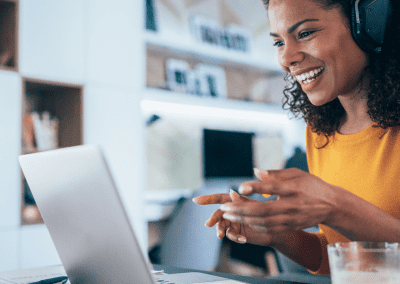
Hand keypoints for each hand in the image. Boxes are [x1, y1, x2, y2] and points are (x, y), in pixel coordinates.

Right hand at [193, 190, 273, 245]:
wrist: (277, 228)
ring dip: (221, 230)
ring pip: (222, 226)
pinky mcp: (237, 232)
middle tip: (208, 224)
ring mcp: (234, 222)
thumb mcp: (256, 205)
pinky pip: (230, 235)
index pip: (219, 198)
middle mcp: (233, 211)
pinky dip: (234, 237)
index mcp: (236, 201)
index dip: (207, 199)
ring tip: (222, 235)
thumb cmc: (269, 213)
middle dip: (212, 218)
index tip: (195, 200)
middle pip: (218, 213)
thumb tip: (231, 193)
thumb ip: (242, 201)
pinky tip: (242, 238)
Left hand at [219, 168, 338, 234]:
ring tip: (228, 214)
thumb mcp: (296, 173)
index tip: (240, 187)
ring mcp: (292, 218)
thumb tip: (255, 170)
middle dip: (242, 209)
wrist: (331, 205)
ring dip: (244, 219)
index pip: (273, 188)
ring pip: (264, 222)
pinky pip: (270, 228)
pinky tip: (243, 221)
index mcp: (294, 188)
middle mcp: (292, 204)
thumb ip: (275, 173)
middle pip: (264, 209)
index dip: (256, 188)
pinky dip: (254, 225)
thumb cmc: (311, 185)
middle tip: (225, 207)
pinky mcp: (291, 226)